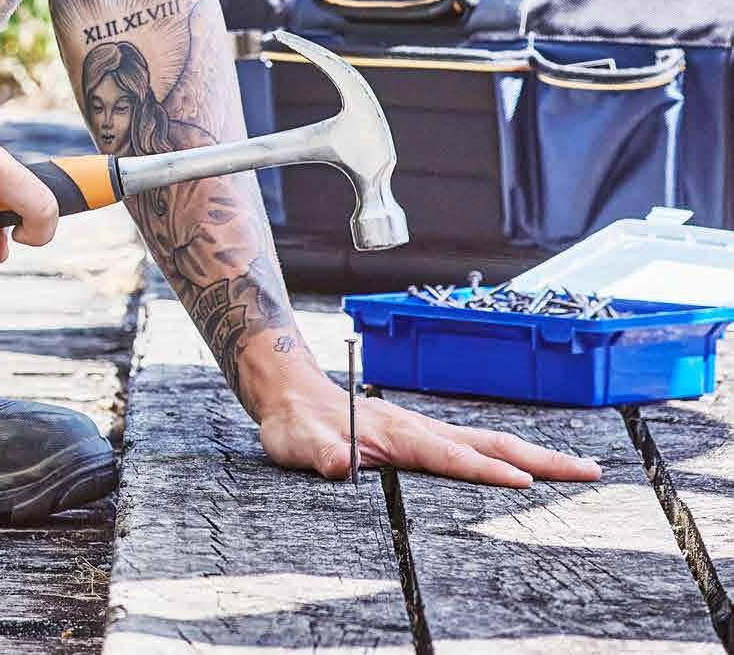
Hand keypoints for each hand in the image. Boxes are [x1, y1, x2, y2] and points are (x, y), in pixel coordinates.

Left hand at [255, 371, 601, 486]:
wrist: (291, 396)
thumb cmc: (295, 424)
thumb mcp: (297, 442)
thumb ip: (319, 453)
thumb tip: (340, 465)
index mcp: (396, 435)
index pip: (450, 456)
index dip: (485, 470)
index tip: (525, 483)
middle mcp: (419, 430)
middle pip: (489, 443)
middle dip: (539, 459)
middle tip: (588, 471)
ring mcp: (424, 431)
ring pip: (488, 442)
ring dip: (534, 455)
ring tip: (580, 469)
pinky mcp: (421, 437)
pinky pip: (474, 446)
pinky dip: (510, 454)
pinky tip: (529, 467)